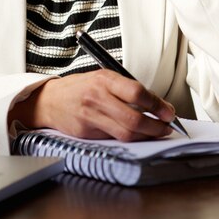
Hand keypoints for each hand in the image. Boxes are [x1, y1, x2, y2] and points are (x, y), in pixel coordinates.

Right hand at [8, 69, 174, 141]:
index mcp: (104, 80)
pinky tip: (138, 136)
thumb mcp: (102, 79)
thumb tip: (156, 104)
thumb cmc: (80, 88)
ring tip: (157, 132)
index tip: (168, 111)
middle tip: (167, 126)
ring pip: (126, 133)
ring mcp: (91, 117)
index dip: (157, 105)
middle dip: (156, 126)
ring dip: (147, 136)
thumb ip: (126, 89)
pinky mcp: (86, 133)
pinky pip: (114, 139)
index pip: (137, 93)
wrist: (49, 100)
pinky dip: (130, 139)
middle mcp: (97, 98)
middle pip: (134, 118)